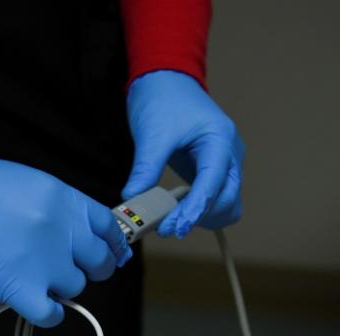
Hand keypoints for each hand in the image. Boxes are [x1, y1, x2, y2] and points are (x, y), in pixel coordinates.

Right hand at [0, 151, 131, 326]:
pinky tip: (36, 303)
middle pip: (101, 263)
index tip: (110, 255)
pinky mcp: (20, 288)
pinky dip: (48, 313)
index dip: (113, 246)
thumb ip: (63, 210)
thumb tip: (83, 237)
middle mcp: (63, 231)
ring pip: (76, 288)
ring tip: (36, 278)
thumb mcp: (32, 183)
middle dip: (90, 269)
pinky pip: (52, 315)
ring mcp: (44, 262)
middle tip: (68, 269)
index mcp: (67, 200)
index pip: (110, 229)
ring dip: (60, 287)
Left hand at [123, 71, 244, 236]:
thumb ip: (145, 168)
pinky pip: (217, 200)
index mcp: (220, 140)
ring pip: (227, 205)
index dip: (195, 210)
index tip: (175, 228)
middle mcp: (230, 154)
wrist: (167, 81)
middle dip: (199, 217)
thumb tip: (132, 199)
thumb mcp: (152, 133)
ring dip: (203, 218)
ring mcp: (226, 163)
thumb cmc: (163, 99)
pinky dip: (201, 211)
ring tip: (172, 221)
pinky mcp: (215, 171)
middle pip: (227, 200)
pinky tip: (179, 212)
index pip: (213, 184)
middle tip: (166, 228)